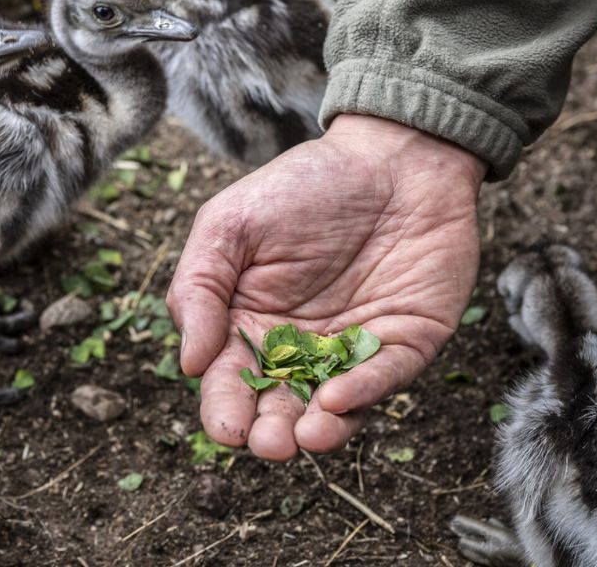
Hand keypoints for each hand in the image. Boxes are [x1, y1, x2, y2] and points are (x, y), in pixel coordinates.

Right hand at [167, 114, 485, 460]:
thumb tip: (190, 363)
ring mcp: (355, 348)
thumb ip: (199, 288)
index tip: (227, 427)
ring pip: (334, 406)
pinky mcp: (406, 341)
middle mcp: (302, 348)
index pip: (231, 382)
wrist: (393, 154)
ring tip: (305, 436)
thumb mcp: (230, 224)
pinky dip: (364, 392)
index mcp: (251, 324)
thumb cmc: (304, 185)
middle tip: (268, 444)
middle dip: (271, 433)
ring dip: (319, 429)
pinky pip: (385, 376)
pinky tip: (340, 399)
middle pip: (281, 406)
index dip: (226, 409)